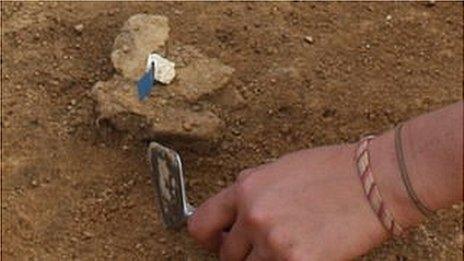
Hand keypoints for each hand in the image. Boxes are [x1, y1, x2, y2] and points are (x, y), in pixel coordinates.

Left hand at [188, 144, 389, 259]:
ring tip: (290, 245)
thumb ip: (251, 191)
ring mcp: (274, 243)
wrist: (377, 181)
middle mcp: (253, 216)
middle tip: (264, 247)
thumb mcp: (280, 169)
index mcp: (246, 188)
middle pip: (227, 255)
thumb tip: (235, 213)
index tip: (216, 241)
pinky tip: (307, 251)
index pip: (200, 224)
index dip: (206, 237)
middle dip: (242, 253)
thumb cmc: (333, 170)